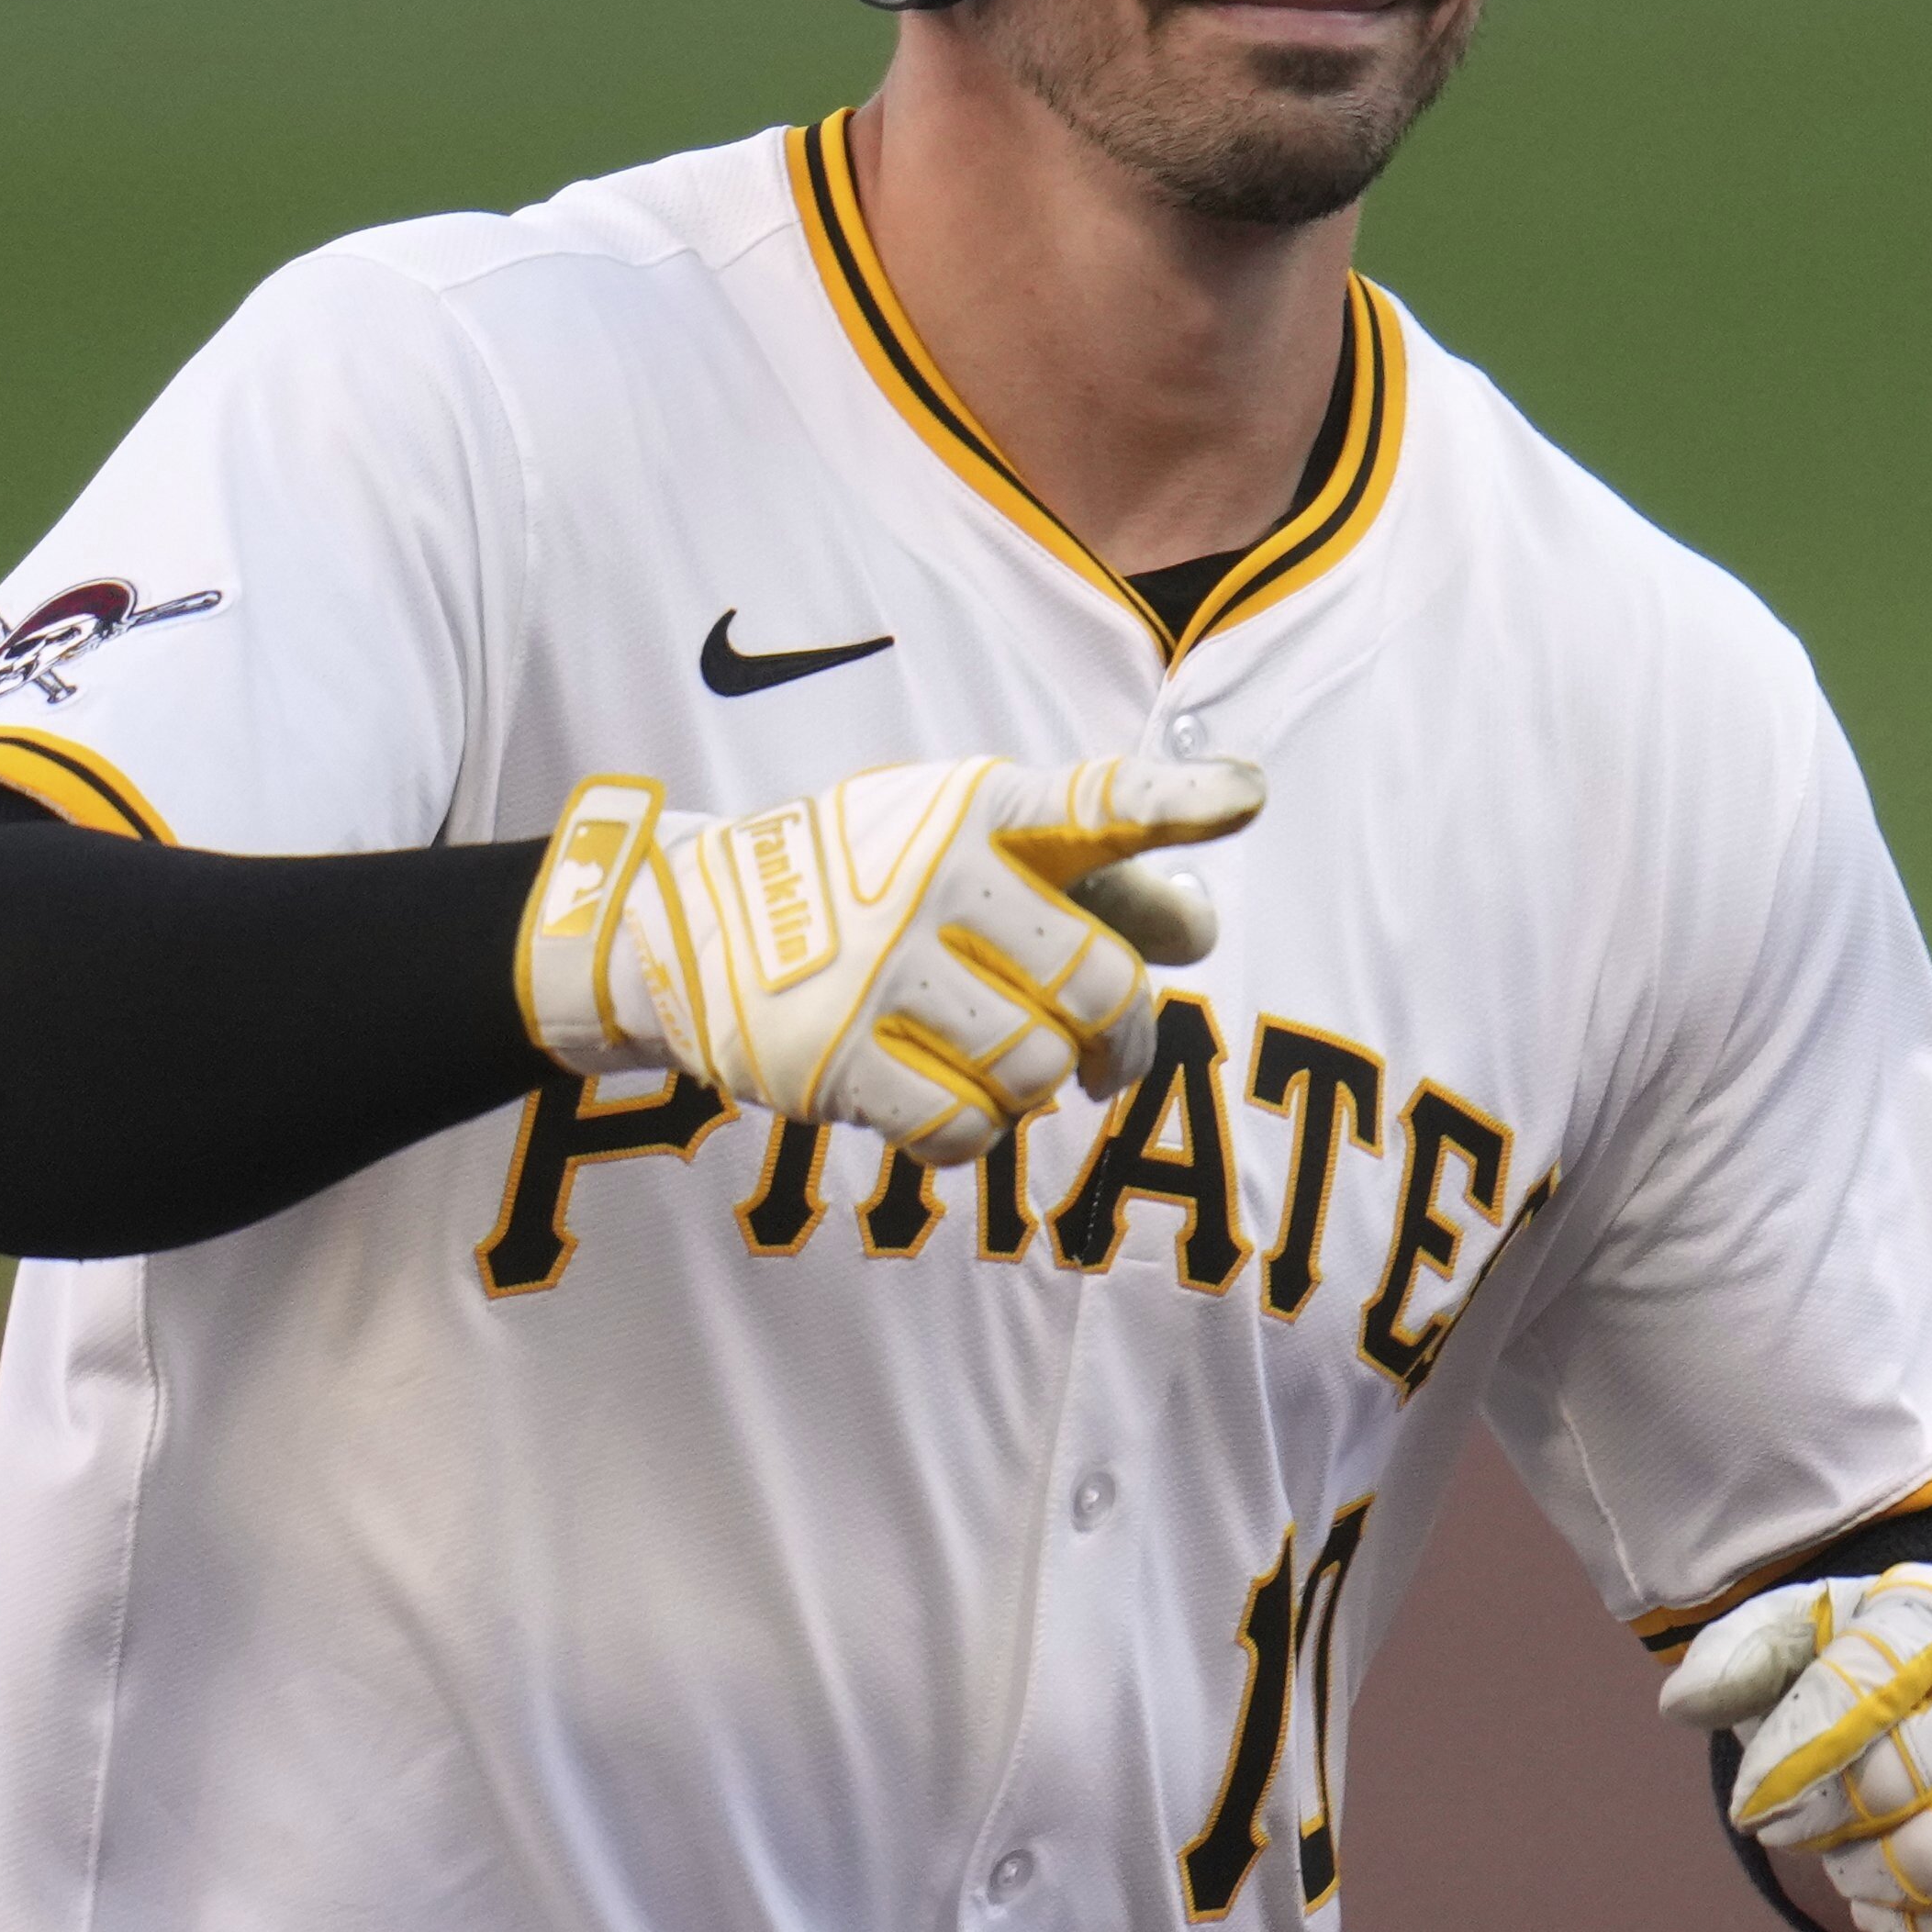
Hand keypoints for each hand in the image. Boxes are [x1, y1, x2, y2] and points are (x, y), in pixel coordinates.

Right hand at [517, 753, 1263, 1163]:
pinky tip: (942, 1102)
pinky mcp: (834, 1054)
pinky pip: (963, 1130)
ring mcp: (880, 965)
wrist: (686, 921)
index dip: (1176, 798)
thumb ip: (1091, 880)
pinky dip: (972, 1134)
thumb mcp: (966, 846)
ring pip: (1038, 1069)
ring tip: (1002, 1069)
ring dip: (1037, 1088)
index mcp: (983, 809)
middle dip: (1123, 1041)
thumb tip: (1199, 930)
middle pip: (1100, 985)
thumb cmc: (871, 883)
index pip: (1096, 801)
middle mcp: (935, 874)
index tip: (1245, 796)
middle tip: (1108, 1062)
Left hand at [1658, 1563, 1931, 1931]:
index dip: (1785, 1764)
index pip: (1853, 1695)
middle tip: (1795, 1820)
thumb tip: (1682, 1704)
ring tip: (1851, 1855)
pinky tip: (1895, 1900)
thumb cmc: (1879, 1667)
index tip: (1752, 1801)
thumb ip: (1740, 1655)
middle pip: (1889, 1789)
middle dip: (1818, 1821)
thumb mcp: (1808, 1632)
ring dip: (1862, 1877)